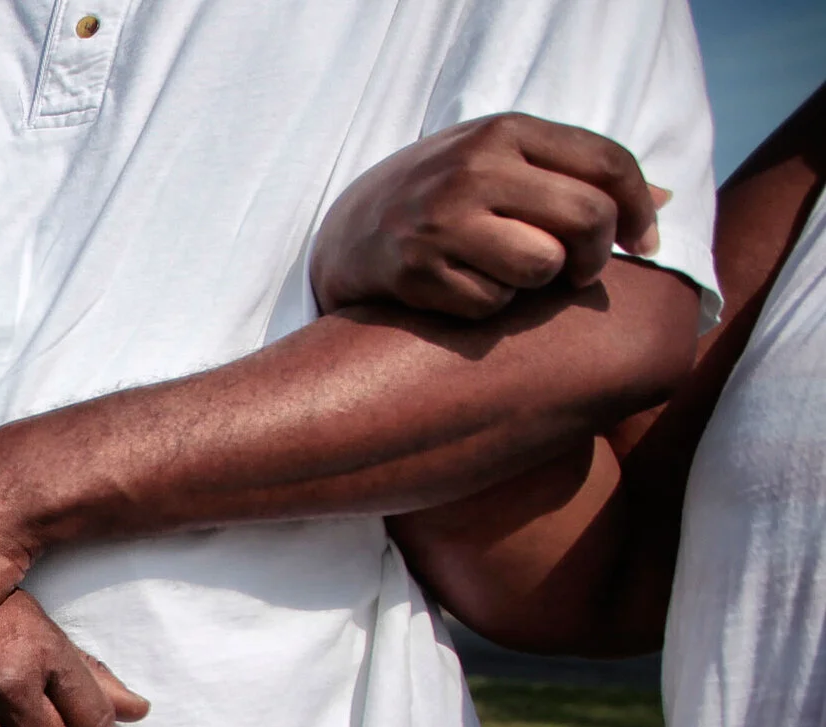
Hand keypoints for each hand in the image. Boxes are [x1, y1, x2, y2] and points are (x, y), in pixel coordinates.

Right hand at [312, 114, 667, 318]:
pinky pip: (492, 303)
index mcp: (503, 130)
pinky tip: (463, 287)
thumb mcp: (504, 161)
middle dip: (596, 256)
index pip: (607, 163)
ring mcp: (440, 220)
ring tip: (509, 272)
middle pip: (588, 217)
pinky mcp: (415, 271)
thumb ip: (576, 172)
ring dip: (537, 282)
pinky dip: (489, 305)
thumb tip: (668, 199)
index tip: (643, 243)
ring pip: (544, 267)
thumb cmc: (447, 197)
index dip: (641, 210)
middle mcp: (473, 168)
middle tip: (579, 271)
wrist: (348, 231)